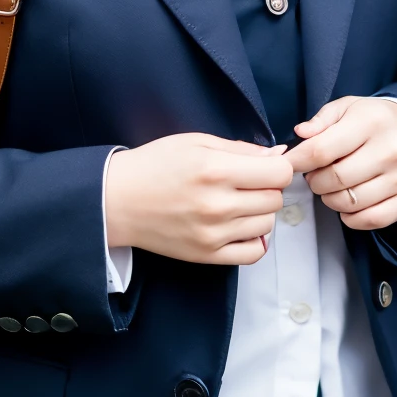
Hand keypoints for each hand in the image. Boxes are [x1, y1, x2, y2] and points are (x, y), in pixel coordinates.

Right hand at [104, 133, 292, 265]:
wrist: (116, 200)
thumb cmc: (154, 165)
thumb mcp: (197, 141)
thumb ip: (242, 149)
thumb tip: (279, 155)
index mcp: (216, 170)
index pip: (280, 174)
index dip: (277, 167)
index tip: (265, 167)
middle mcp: (218, 204)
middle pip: (275, 199)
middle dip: (267, 188)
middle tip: (246, 183)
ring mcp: (213, 233)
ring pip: (267, 224)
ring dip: (259, 213)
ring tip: (237, 203)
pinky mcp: (207, 255)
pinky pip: (254, 253)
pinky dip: (254, 240)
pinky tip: (238, 226)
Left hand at [287, 99, 396, 230]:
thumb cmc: (373, 122)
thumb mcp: (346, 108)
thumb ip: (321, 120)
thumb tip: (301, 134)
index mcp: (372, 122)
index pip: (322, 149)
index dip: (298, 160)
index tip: (290, 163)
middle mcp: (391, 150)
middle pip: (334, 179)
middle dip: (315, 181)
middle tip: (316, 174)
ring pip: (349, 203)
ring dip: (331, 199)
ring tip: (333, 186)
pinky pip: (369, 220)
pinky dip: (351, 217)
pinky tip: (350, 202)